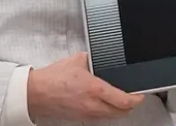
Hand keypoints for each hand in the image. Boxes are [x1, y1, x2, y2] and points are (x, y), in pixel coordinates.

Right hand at [27, 53, 145, 120]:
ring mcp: (87, 114)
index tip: (140, 94)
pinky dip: (107, 112)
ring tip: (121, 100)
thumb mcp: (77, 61)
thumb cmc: (52, 79)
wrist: (34, 93)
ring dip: (119, 110)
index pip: (125, 101)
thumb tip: (99, 57)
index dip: (137, 98)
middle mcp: (93, 105)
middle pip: (122, 112)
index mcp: (95, 89)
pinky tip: (104, 104)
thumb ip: (92, 59)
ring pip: (112, 117)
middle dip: (131, 105)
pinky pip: (100, 118)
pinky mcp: (80, 119)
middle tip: (133, 97)